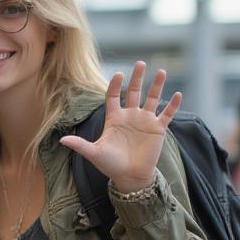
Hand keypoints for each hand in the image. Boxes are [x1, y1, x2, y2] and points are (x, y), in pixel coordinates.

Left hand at [59, 62, 180, 192]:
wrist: (129, 176)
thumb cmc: (110, 165)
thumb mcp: (94, 153)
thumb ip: (80, 144)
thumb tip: (61, 140)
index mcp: (114, 118)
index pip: (113, 96)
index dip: (115, 85)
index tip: (118, 75)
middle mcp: (130, 116)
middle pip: (134, 92)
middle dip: (137, 78)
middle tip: (140, 63)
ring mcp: (145, 121)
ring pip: (153, 99)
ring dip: (157, 86)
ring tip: (161, 71)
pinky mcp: (157, 129)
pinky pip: (167, 114)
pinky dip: (173, 105)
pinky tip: (177, 94)